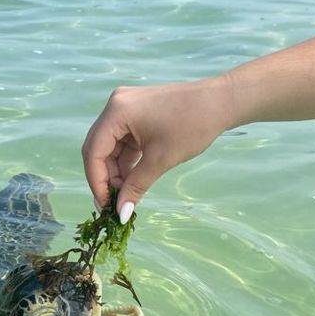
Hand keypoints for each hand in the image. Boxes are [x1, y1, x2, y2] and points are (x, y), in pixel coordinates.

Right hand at [81, 77, 231, 218]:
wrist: (221, 102)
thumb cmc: (193, 126)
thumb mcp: (160, 160)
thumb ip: (136, 186)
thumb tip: (121, 213)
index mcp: (117, 112)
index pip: (93, 152)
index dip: (97, 182)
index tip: (105, 205)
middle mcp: (115, 106)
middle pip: (97, 148)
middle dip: (104, 177)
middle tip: (112, 203)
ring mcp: (125, 108)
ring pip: (109, 147)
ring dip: (116, 171)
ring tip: (126, 194)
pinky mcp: (135, 113)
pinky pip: (122, 141)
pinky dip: (126, 161)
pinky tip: (133, 179)